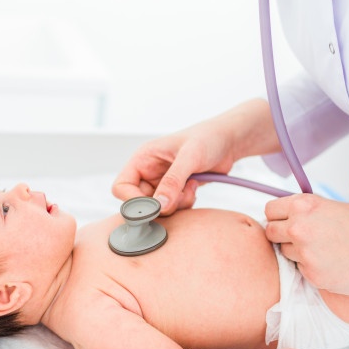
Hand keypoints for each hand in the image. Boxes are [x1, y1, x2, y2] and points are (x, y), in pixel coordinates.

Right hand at [112, 99, 279, 214]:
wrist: (227, 142)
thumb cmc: (207, 139)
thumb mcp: (190, 157)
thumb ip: (173, 181)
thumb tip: (159, 205)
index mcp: (143, 158)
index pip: (121, 187)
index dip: (133, 201)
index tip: (155, 206)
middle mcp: (147, 172)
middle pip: (139, 202)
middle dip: (161, 204)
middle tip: (181, 195)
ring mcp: (160, 183)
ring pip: (157, 208)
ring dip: (175, 205)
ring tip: (191, 187)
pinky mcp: (174, 192)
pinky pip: (171, 208)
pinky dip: (183, 205)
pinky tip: (193, 188)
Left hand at [264, 194, 348, 295]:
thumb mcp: (333, 208)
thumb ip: (307, 214)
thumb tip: (286, 220)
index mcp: (304, 205)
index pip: (270, 210)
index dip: (278, 217)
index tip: (285, 221)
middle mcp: (299, 227)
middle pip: (270, 233)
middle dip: (282, 236)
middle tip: (302, 238)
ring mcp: (304, 253)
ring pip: (286, 253)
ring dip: (299, 253)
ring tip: (327, 250)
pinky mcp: (314, 276)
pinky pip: (302, 271)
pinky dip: (314, 269)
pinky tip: (336, 264)